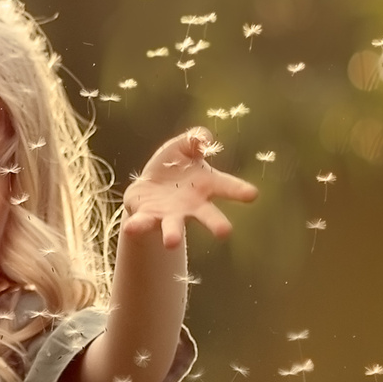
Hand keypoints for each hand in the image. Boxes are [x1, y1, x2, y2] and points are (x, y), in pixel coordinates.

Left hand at [121, 127, 258, 250]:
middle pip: (207, 215)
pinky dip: (137, 226)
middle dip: (215, 223)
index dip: (239, 190)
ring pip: (174, 226)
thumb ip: (194, 139)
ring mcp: (170, 214)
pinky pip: (142, 223)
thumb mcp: (182, 146)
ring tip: (172, 242)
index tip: (253, 194)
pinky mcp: (147, 217)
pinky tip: (130, 228)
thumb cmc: (174, 165)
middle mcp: (192, 205)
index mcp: (206, 185)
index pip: (227, 187)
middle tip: (225, 231)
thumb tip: (204, 139)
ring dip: (173, 234)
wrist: (150, 186)